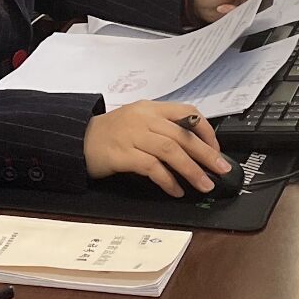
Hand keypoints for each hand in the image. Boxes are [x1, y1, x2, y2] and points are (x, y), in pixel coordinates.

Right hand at [83, 102, 231, 197]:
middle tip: (221, 169)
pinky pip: (151, 167)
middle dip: (207, 154)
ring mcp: (132, 135)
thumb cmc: (110, 133)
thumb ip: (163, 128)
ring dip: (192, 170)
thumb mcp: (139, 121)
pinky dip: (167, 180)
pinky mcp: (122, 154)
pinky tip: (176, 190)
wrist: (77, 139)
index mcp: (151, 108)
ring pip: (171, 150)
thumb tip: (194, 147)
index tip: (216, 149)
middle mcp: (144, 119)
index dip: (206, 131)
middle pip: (183, 135)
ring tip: (204, 183)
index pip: (187, 112)